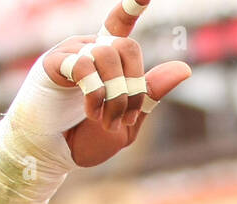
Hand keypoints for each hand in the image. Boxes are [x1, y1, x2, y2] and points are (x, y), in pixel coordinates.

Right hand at [39, 1, 190, 167]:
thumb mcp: (128, 122)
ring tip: (106, 120)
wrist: (51, 157)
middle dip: (135, 87)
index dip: (130, 6)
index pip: (120, 24)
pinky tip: (92, 112)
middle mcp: (88, 50)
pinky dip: (96, 93)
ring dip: (117, 94)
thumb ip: (150, 95)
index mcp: (108, 61)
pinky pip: (85, 65)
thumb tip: (184, 68)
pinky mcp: (53, 63)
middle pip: (128, 46)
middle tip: (126, 119)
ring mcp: (70, 53)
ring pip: (109, 54)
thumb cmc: (86, 139)